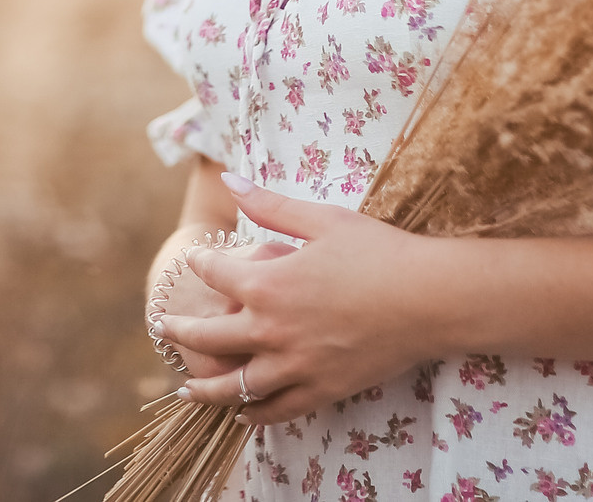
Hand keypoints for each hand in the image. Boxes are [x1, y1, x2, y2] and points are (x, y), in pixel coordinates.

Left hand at [155, 175, 448, 425]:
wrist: (428, 299)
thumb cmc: (378, 252)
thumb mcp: (322, 219)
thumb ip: (270, 205)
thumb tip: (231, 180)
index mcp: (266, 285)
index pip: (213, 276)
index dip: (201, 265)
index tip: (196, 261)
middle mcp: (271, 331)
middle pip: (208, 339)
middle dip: (180, 333)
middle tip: (163, 330)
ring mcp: (295, 366)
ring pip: (235, 388)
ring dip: (205, 389)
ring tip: (186, 390)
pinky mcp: (321, 390)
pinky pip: (277, 411)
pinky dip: (255, 414)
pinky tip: (243, 412)